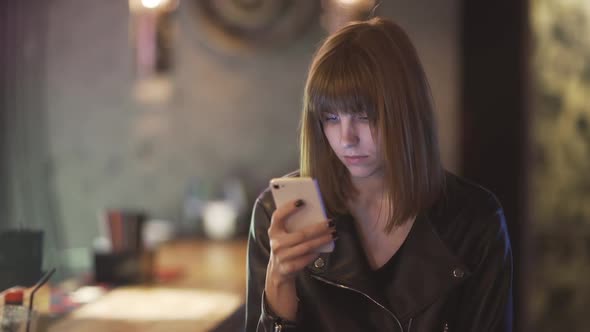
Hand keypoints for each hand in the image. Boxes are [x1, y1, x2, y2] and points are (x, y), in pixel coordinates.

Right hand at [264, 199, 335, 319]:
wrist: (278, 272)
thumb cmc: (286, 248)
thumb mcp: (284, 235)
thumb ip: (293, 225)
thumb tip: (315, 214)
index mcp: (273, 231)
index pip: (278, 216)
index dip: (288, 208)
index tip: (302, 201)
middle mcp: (276, 243)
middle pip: (301, 234)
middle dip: (318, 228)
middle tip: (331, 222)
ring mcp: (281, 257)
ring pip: (307, 246)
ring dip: (322, 239)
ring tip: (333, 233)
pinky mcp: (288, 268)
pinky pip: (307, 258)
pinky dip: (317, 252)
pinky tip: (325, 246)